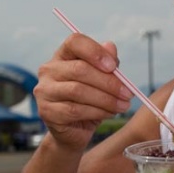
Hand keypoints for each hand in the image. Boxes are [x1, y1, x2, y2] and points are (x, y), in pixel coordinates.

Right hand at [33, 34, 133, 150]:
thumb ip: (107, 64)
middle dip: (109, 82)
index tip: (113, 66)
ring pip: (78, 91)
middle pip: (80, 69)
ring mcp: (45, 91)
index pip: (74, 42)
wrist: (75, 130)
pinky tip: (109, 113)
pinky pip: (75, 110)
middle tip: (128, 93)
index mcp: (63, 56)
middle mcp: (49, 70)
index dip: (95, 51)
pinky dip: (97, 112)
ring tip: (123, 105)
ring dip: (106, 99)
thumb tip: (111, 46)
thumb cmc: (90, 101)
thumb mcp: (103, 80)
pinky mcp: (47, 112)